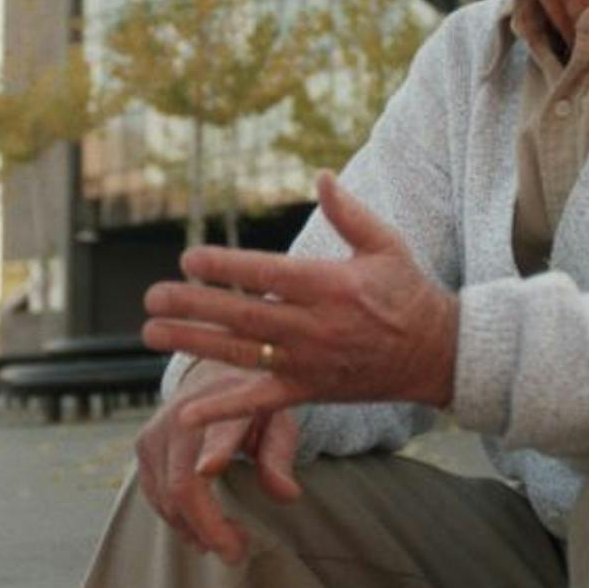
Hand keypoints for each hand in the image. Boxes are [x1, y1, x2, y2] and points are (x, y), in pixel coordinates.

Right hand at [133, 361, 301, 564]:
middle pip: (184, 487)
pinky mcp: (142, 446)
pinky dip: (177, 519)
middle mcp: (182, 418)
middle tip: (237, 553)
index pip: (217, 433)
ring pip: (166, 498)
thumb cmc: (250, 402)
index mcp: (223, 407)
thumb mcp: (277, 421)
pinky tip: (201, 530)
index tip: (210, 470)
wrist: (211, 372)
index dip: (212, 452)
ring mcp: (156, 432)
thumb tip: (287, 495)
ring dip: (195, 529)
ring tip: (228, 540)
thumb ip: (279, 457)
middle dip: (210, 528)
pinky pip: (155, 496)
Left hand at [141, 171, 459, 429]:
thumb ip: (349, 213)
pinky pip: (261, 403)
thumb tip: (320, 175)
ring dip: (193, 344)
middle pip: (244, 316)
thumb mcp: (385, 245)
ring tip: (151, 333)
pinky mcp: (309, 391)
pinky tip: (185, 412)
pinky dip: (223, 409)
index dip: (227, 268)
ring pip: (242, 354)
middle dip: (194, 306)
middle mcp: (316, 326)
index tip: (189, 258)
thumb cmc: (408, 292)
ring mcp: (310, 362)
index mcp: (331, 286)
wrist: (437, 355)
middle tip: (151, 297)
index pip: (269, 275)